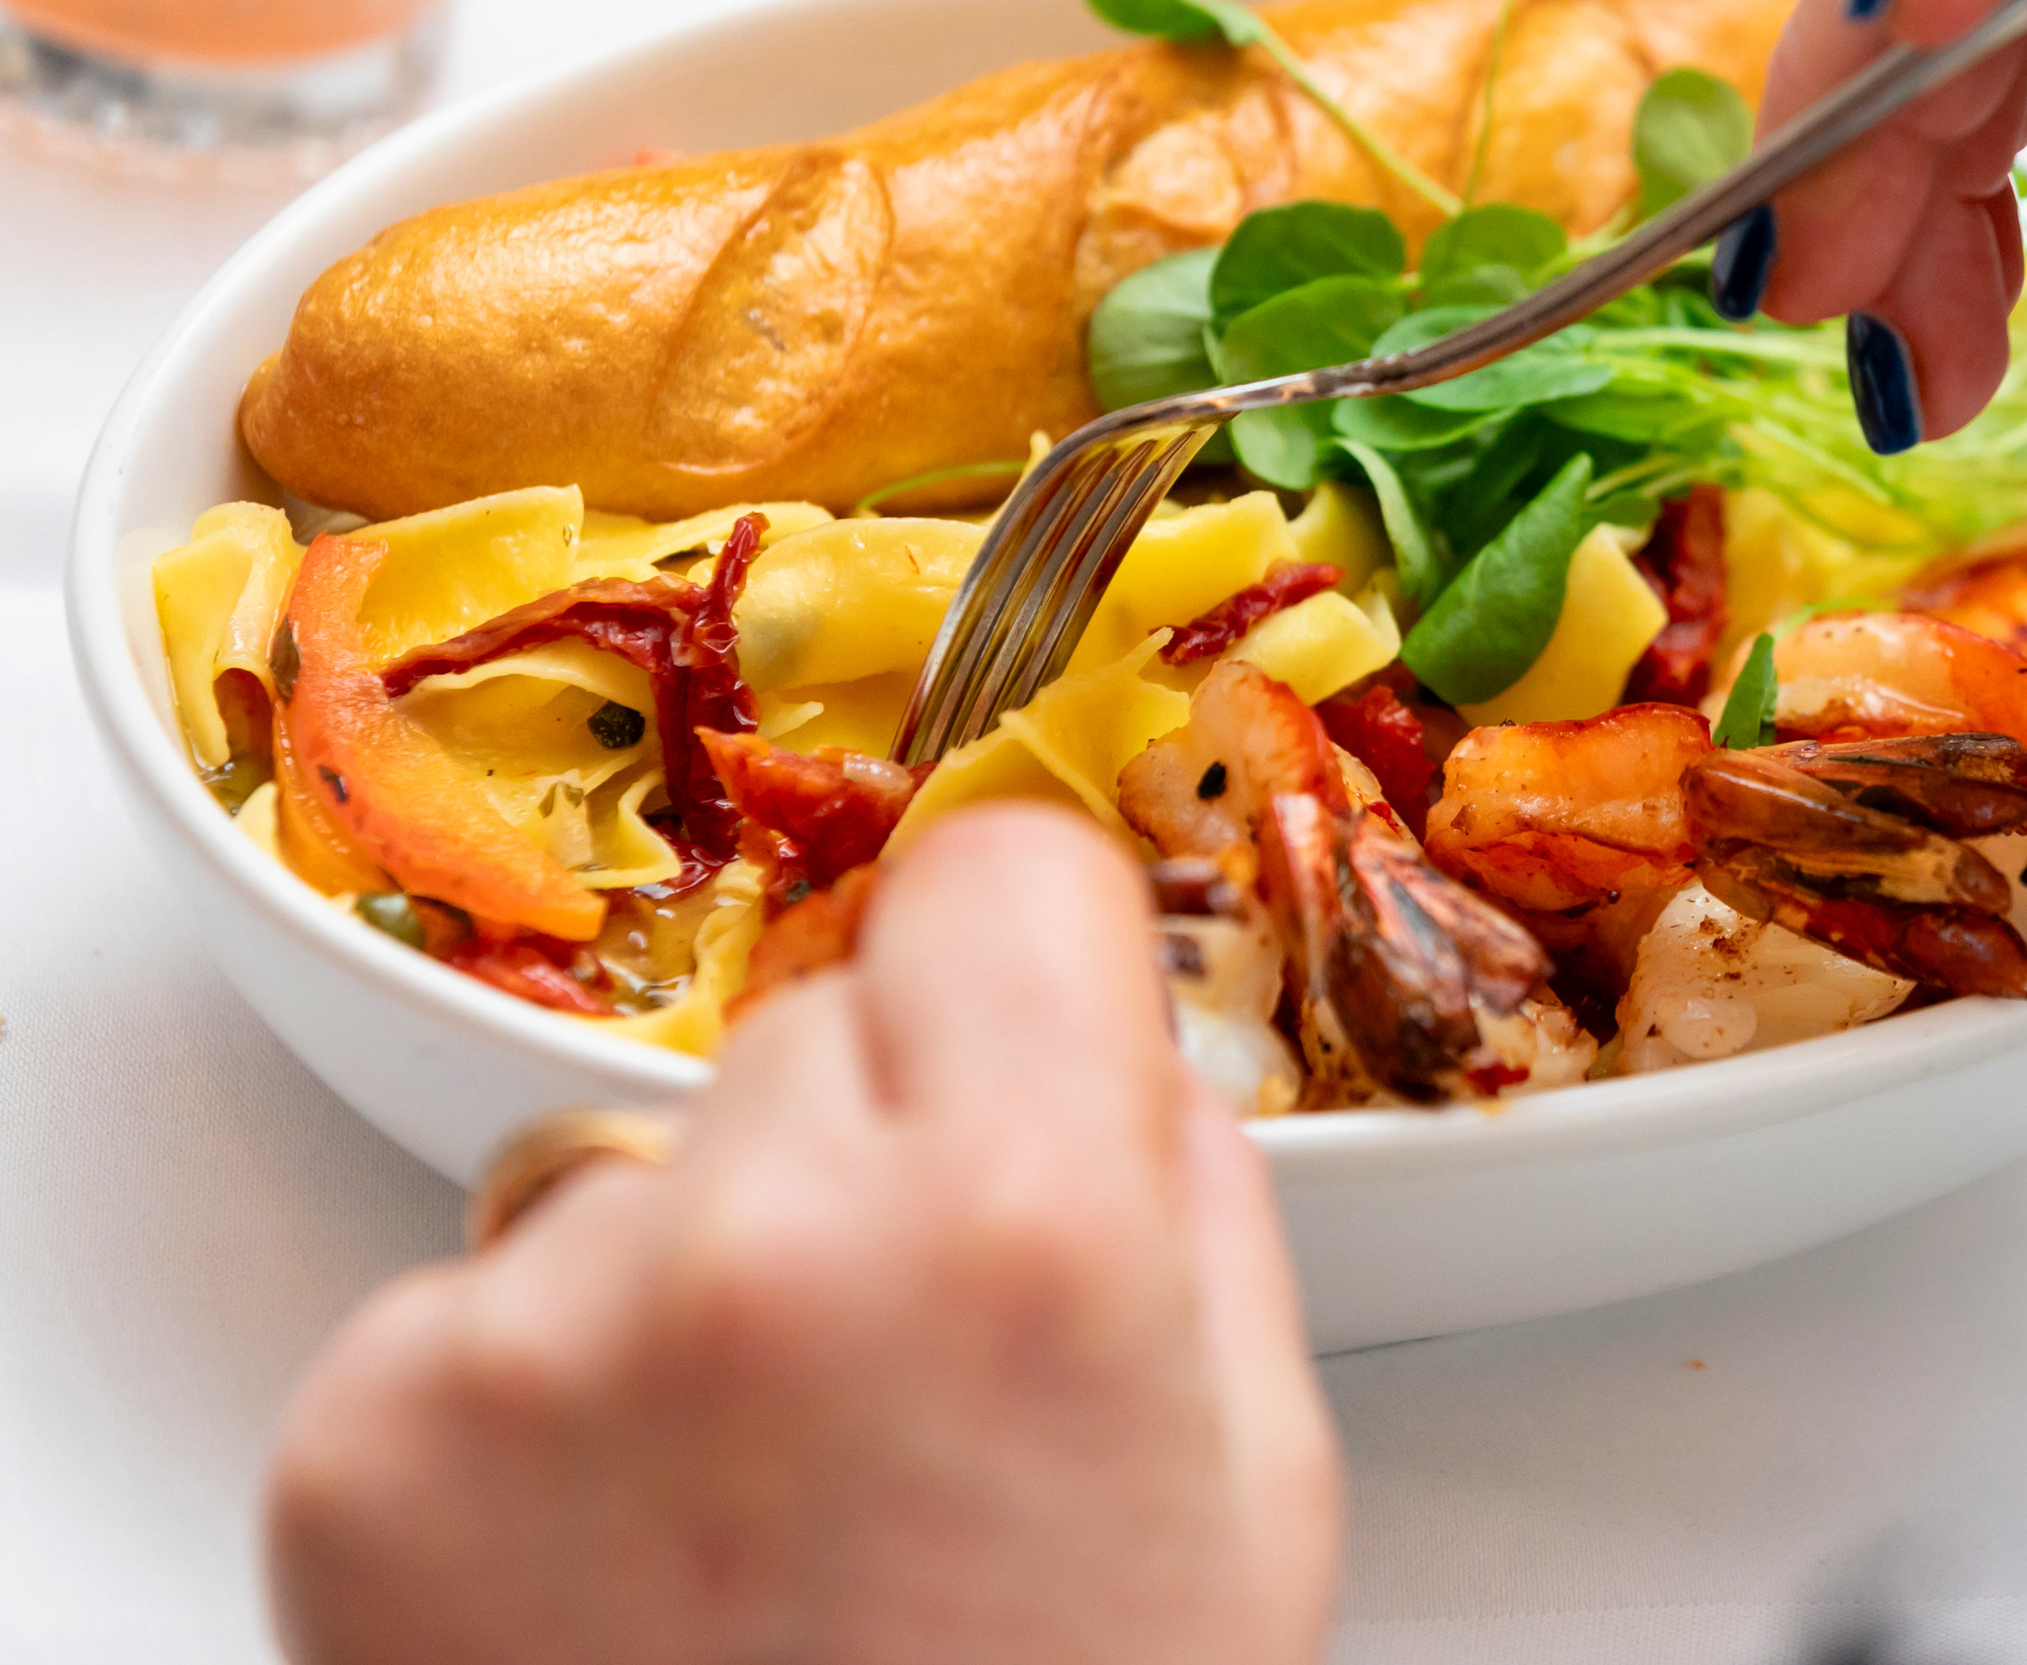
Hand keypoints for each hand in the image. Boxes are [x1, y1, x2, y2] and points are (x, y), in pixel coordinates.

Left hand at [265, 806, 1340, 1664]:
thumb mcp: (1252, 1478)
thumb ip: (1184, 1205)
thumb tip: (1099, 1051)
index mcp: (1023, 1226)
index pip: (994, 871)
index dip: (1023, 963)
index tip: (1010, 1030)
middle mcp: (760, 1239)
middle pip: (813, 1022)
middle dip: (864, 1148)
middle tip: (898, 1369)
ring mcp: (538, 1334)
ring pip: (638, 1157)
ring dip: (690, 1272)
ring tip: (749, 1505)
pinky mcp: (365, 1436)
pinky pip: (475, 1301)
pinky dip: (534, 1404)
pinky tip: (618, 1565)